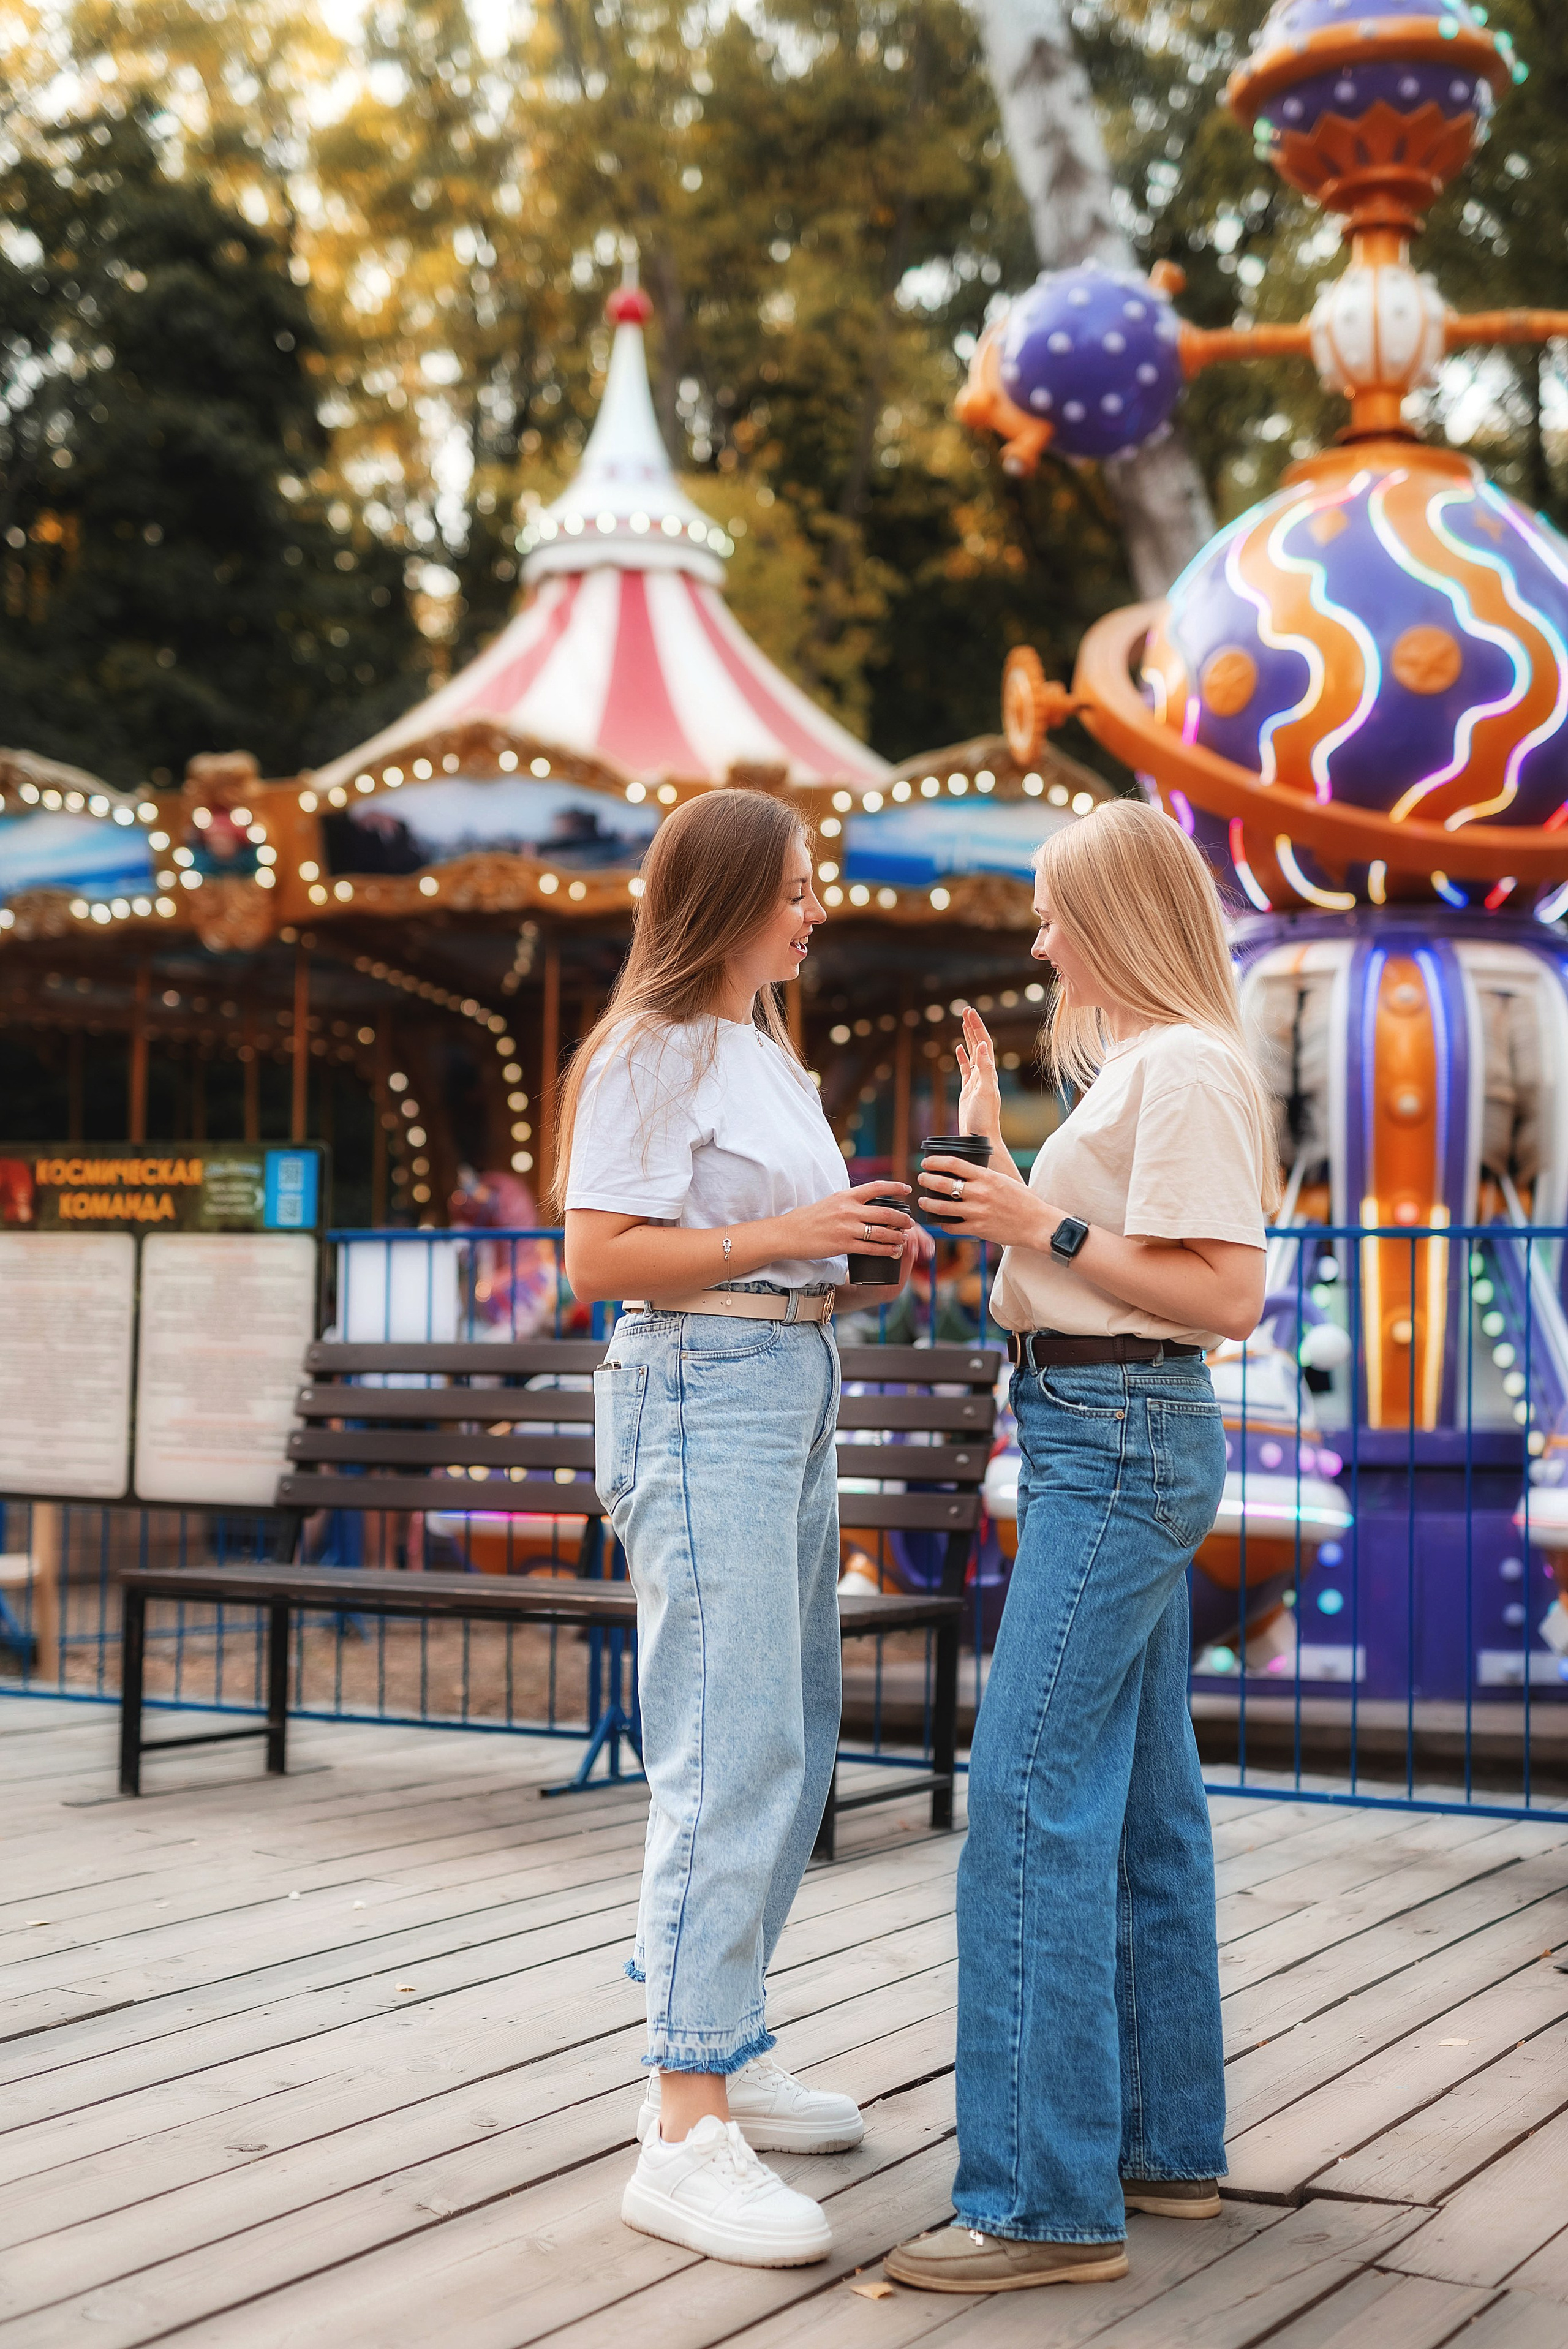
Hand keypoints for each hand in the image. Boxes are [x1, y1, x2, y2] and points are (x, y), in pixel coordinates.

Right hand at [776, 1180, 913, 1265]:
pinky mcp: (843, 1245)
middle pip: (885, 1212)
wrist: (789, 1233)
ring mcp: (846, 1228)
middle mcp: (848, 1209)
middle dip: (903, 1218)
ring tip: (903, 1238)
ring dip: (897, 1236)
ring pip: (882, 1232)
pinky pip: (871, 1249)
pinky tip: (893, 1251)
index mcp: (845, 1195)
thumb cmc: (809, 1218)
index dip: (895, 1187)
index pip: (876, 1187)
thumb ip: (849, 1201)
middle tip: (910, 1222)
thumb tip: (867, 1202)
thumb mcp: (831, 1201)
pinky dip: (886, 1250)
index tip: (907, 1189)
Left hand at [919, 1156, 1056, 1251]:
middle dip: (926, 1180)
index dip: (935, 1162)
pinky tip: (938, 1221)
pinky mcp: (978, 1229)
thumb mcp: (1004, 1180)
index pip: (953, 1163)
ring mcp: (977, 1211)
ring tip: (923, 1201)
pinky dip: (942, 1224)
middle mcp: (979, 1192)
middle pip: (942, 1183)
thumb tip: (968, 1171)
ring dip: (928, 1203)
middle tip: (921, 1179)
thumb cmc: (1024, 1201)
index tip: (926, 1163)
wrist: (1038, 1224)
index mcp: (986, 1177)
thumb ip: (985, 1176)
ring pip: (942, 1207)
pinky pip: (952, 1227)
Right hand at [956, 1008, 1001, 1140]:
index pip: (983, 1043)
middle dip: (972, 1026)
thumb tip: (982, 1045)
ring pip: (972, 1053)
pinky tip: (958, 1049)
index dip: (977, 1026)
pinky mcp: (967, 1090)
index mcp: (988, 1072)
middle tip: (965, 1010)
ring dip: (968, 1037)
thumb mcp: (985, 1092)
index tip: (969, 1012)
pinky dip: (962, 1056)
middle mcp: (984, 1074)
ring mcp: (976, 1081)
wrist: (981, 1138)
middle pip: (978, 1044)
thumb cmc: (984, 1118)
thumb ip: (984, 1069)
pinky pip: (965, 1068)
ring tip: (963, 1023)